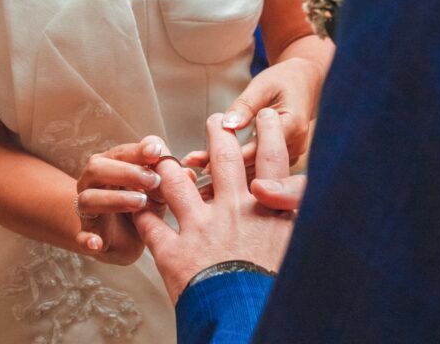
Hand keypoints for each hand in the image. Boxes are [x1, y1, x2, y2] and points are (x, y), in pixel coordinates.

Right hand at [74, 135, 166, 264]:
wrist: (120, 238)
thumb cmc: (138, 205)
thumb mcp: (155, 191)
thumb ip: (169, 180)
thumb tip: (190, 173)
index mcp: (110, 164)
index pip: (120, 152)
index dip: (137, 151)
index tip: (157, 152)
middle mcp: (93, 182)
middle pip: (97, 168)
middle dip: (126, 172)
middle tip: (152, 180)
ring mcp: (87, 209)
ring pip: (89, 198)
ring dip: (115, 199)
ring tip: (140, 203)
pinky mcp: (86, 235)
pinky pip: (81, 236)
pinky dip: (88, 239)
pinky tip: (98, 242)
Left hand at [134, 110, 295, 303]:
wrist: (248, 325)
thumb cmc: (277, 292)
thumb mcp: (301, 247)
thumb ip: (298, 213)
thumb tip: (300, 190)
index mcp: (268, 210)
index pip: (272, 159)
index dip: (270, 132)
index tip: (267, 117)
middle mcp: (233, 210)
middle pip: (224, 156)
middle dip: (219, 131)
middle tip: (217, 120)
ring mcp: (201, 229)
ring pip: (178, 180)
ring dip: (169, 164)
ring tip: (165, 154)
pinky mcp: (174, 253)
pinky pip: (151, 223)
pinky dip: (142, 212)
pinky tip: (138, 204)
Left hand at [183, 57, 317, 176]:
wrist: (305, 81)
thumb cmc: (283, 80)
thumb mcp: (263, 86)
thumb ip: (245, 106)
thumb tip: (227, 125)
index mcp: (293, 126)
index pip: (260, 148)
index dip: (231, 158)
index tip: (206, 166)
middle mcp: (296, 147)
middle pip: (256, 166)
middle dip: (224, 176)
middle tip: (195, 184)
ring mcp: (292, 157)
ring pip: (257, 173)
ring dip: (229, 181)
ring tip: (199, 190)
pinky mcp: (285, 161)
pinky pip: (260, 170)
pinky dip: (238, 176)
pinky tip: (215, 184)